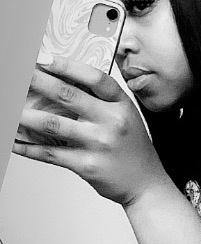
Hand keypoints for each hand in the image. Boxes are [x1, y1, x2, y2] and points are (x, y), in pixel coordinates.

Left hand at [12, 56, 168, 205]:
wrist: (145, 184)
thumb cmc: (132, 149)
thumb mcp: (126, 117)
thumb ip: (101, 102)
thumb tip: (62, 84)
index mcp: (122, 105)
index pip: (95, 78)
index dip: (68, 66)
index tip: (45, 59)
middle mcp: (111, 122)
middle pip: (68, 95)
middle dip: (38, 81)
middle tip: (20, 74)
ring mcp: (98, 144)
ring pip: (53, 124)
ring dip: (26, 115)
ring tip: (10, 108)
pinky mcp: (86, 165)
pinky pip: (50, 153)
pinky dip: (28, 147)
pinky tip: (15, 141)